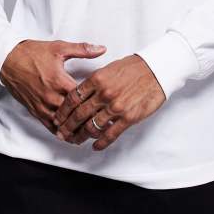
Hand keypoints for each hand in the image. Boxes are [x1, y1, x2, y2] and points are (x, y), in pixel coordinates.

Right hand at [0, 39, 106, 135]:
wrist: (9, 59)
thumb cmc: (33, 53)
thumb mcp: (59, 48)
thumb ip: (82, 49)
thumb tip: (101, 49)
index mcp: (59, 80)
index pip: (81, 97)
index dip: (94, 103)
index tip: (106, 107)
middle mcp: (50, 96)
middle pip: (72, 114)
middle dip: (87, 120)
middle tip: (102, 126)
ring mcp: (42, 104)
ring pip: (61, 124)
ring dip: (74, 130)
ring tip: (89, 135)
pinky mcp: (34, 110)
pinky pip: (49, 126)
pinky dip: (60, 132)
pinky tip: (69, 136)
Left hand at [52, 54, 166, 149]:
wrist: (155, 70)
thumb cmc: (133, 67)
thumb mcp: (108, 68)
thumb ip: (94, 82)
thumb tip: (82, 93)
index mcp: (97, 79)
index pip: (73, 98)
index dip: (63, 110)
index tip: (58, 117)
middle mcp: (104, 94)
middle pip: (79, 114)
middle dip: (67, 126)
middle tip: (61, 133)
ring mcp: (116, 107)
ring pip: (92, 126)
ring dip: (81, 136)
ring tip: (75, 140)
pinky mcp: (128, 117)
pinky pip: (111, 134)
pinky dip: (101, 142)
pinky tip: (96, 146)